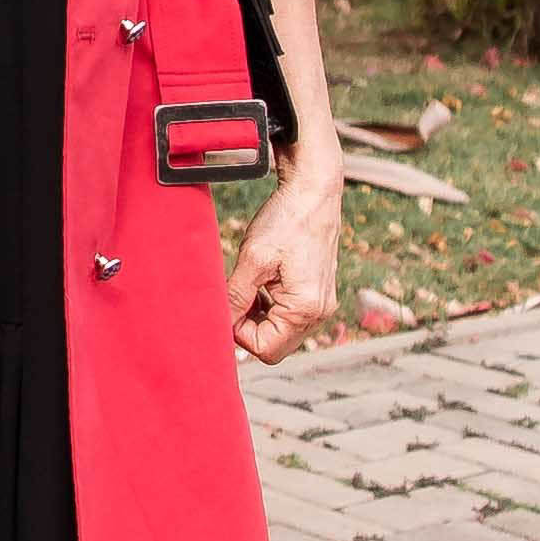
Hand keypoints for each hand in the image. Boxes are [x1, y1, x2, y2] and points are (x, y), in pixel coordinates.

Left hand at [226, 154, 342, 366]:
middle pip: (274, 344)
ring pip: (279, 330)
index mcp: (306, 309)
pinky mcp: (316, 293)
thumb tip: (218, 326)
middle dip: (247, 326)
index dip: (238, 333)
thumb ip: (235, 297)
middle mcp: (319, 312)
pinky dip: (268, 306)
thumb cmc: (286, 220)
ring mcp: (321, 304)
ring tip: (246, 284)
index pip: (265, 349)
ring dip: (256, 316)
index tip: (225, 304)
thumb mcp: (253, 259)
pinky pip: (288, 315)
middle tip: (233, 294)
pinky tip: (259, 282)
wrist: (314, 191)